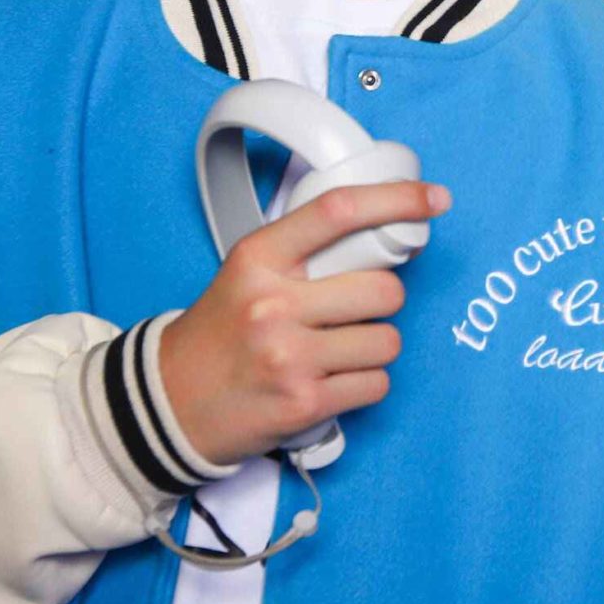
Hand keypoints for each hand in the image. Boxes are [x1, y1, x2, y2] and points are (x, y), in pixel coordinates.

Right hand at [158, 180, 448, 467]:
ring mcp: (289, 357)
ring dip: (375, 347)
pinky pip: (376, 384)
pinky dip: (365, 384)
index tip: (434, 199)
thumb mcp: (248, 274)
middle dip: (383, 301)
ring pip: (388, 341)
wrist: (170, 402)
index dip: (397, 199)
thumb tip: (387, 243)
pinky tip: (333, 381)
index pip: (338, 210)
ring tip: (338, 351)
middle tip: (354, 311)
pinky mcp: (304, 404)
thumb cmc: (221, 334)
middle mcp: (273, 304)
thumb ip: (306, 254)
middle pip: (383, 289)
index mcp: (259, 259)